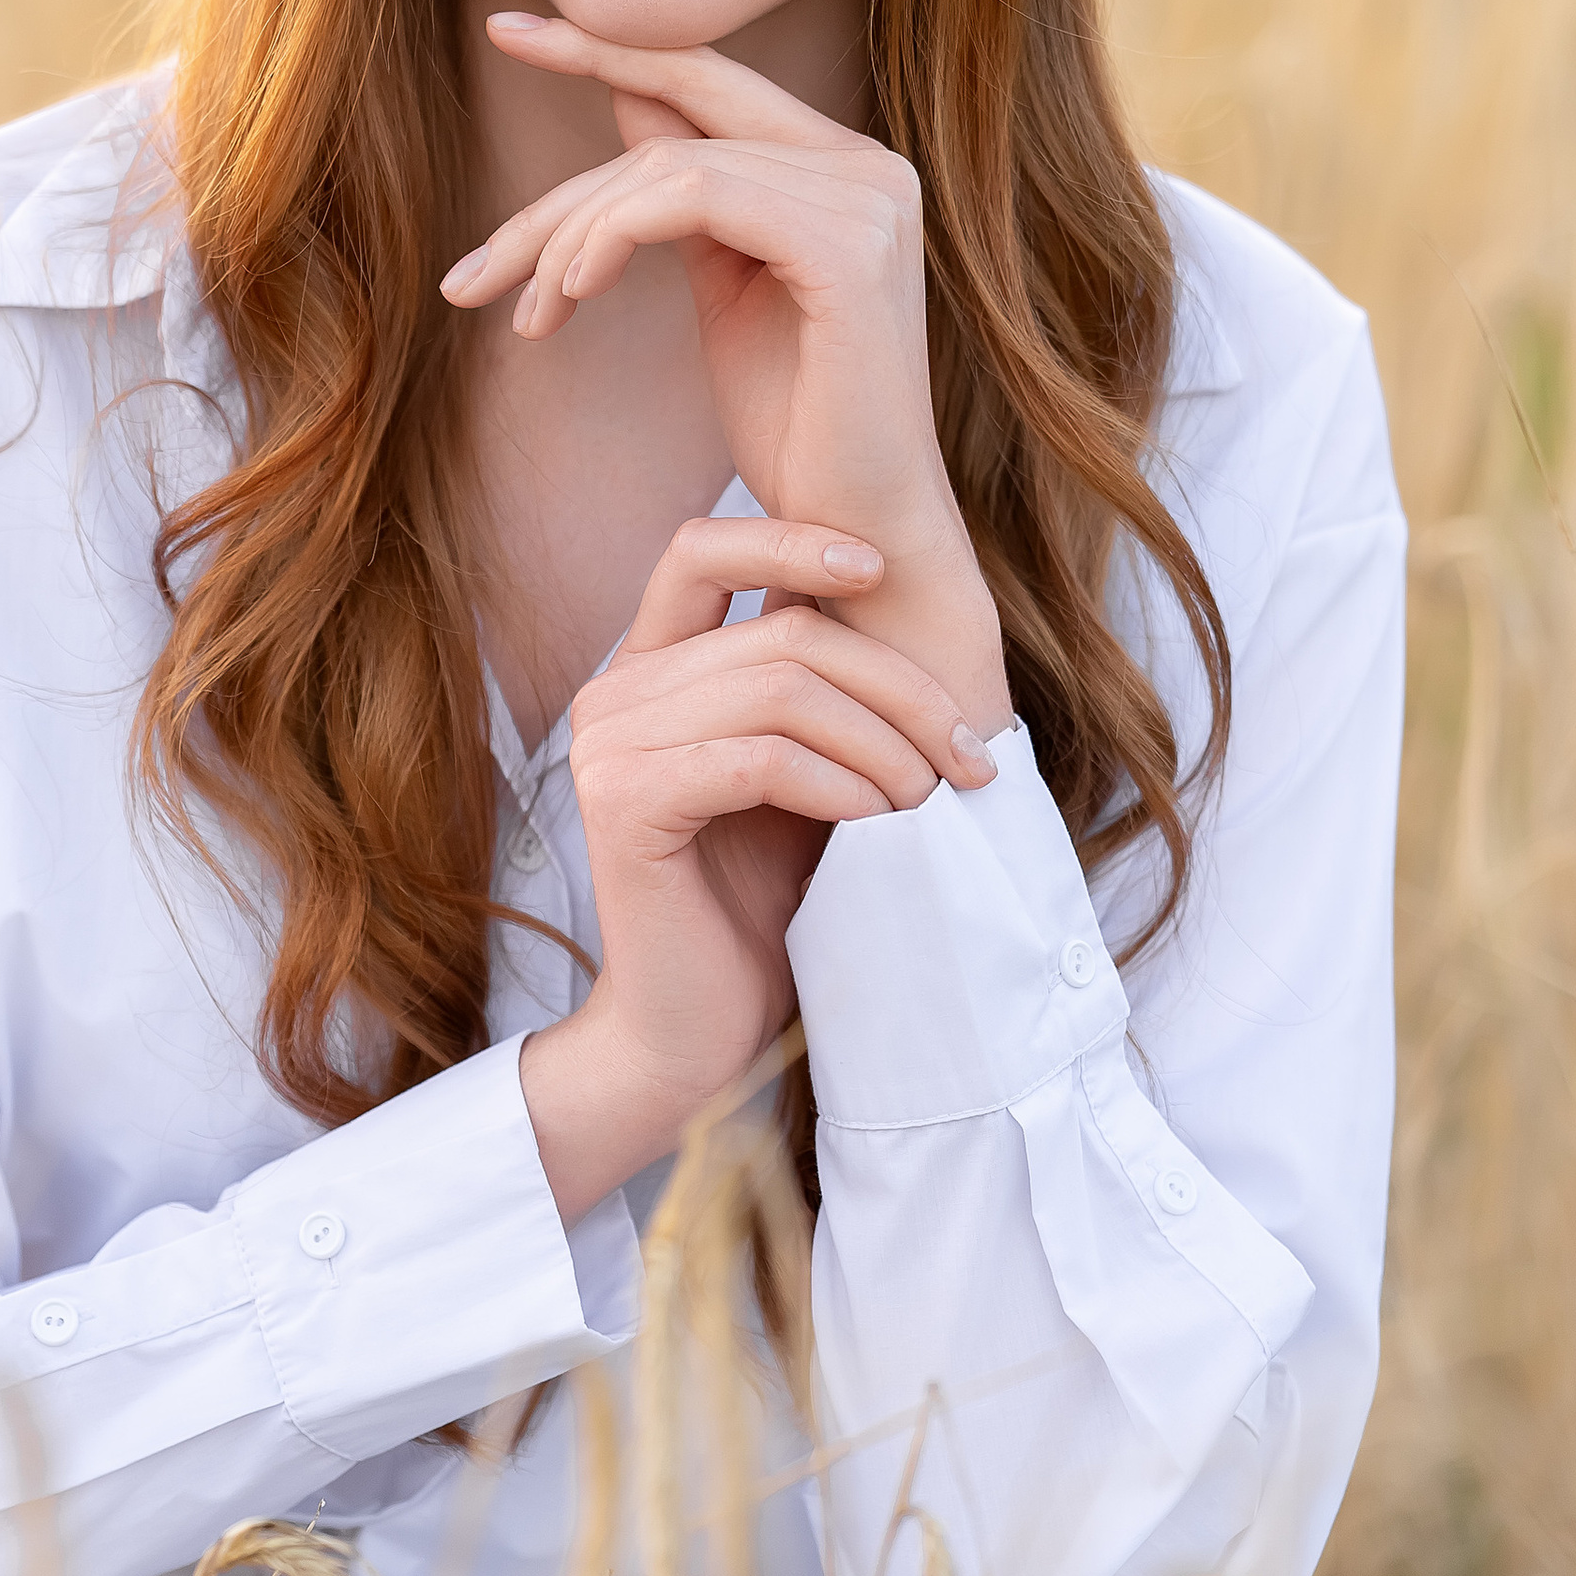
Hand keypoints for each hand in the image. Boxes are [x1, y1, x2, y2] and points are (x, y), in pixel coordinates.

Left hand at [442, 13, 1011, 730]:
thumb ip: (687, 194)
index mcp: (843, 169)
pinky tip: (568, 295)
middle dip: (554, 196)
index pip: (705, 75)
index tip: (506, 29)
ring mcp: (868, 199)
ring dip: (569, 239)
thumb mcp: (727, 289)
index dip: (600, 46)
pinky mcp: (847, 245)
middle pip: (669, 121)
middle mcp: (869, 166)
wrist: (860, 542)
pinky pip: (695, 196)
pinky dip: (611, 238)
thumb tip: (629, 94)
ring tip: (525, 319)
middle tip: (468, 278)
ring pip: (666, 165)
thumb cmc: (798, 432)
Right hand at [517, 515, 996, 1225]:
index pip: (701, 549)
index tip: (880, 570)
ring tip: (931, 802)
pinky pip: (758, 758)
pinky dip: (839, 784)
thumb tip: (923, 626)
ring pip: (777, 688)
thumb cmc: (765, 911)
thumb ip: (823, 698)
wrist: (697, 1036)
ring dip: (882, 744)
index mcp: (649, 670)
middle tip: (968, 756)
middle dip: (896, 688)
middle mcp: (614, 693)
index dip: (791, 539)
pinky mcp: (623, 803)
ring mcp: (607, 745)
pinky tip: (879, 825)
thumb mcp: (806, 779)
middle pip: (779, 634)